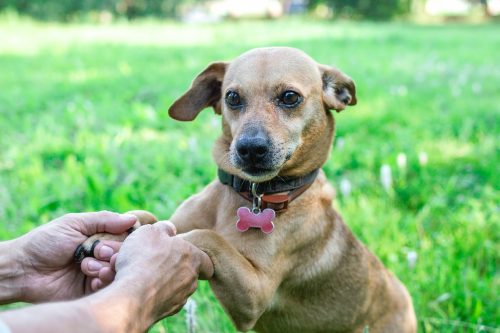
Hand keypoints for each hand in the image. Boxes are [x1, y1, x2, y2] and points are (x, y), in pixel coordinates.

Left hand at [14, 211, 137, 302]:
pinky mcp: (91, 290)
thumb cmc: (45, 242)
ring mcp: (98, 271)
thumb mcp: (74, 224)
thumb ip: (104, 220)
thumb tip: (133, 219)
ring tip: (88, 267)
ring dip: (106, 267)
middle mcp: (102, 254)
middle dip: (114, 252)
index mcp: (100, 236)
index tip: (121, 237)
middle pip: (125, 253)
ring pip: (118, 270)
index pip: (126, 235)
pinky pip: (108, 287)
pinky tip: (91, 279)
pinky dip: (102, 281)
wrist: (23, 269)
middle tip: (98, 251)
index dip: (127, 236)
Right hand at [112, 221, 213, 323]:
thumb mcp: (150, 232)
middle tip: (157, 264)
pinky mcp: (170, 310)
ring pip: (179, 287)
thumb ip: (163, 228)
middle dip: (176, 269)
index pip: (206, 260)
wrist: (133, 295)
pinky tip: (143, 290)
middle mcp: (192, 278)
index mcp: (193, 256)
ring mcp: (182, 296)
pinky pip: (167, 300)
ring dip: (166, 282)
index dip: (196, 258)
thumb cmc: (143, 258)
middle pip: (190, 273)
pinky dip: (158, 295)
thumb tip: (171, 230)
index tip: (183, 256)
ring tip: (145, 276)